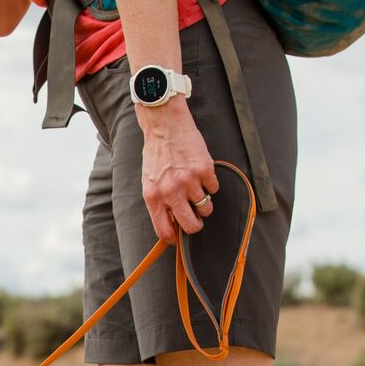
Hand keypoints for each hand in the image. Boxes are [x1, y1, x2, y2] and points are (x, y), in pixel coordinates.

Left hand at [137, 101, 218, 240]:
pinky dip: (210, 184)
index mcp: (154, 197)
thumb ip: (159, 203)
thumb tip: (173, 224)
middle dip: (196, 224)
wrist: (165, 126)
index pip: (164, 231)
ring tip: (197, 190)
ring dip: (205, 203)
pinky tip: (201, 173)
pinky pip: (214, 189)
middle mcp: (171, 192)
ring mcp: (189, 181)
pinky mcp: (205, 170)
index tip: (178, 237)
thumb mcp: (149, 182)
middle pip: (192, 226)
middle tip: (196, 218)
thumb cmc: (156, 155)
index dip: (173, 239)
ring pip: (206, 208)